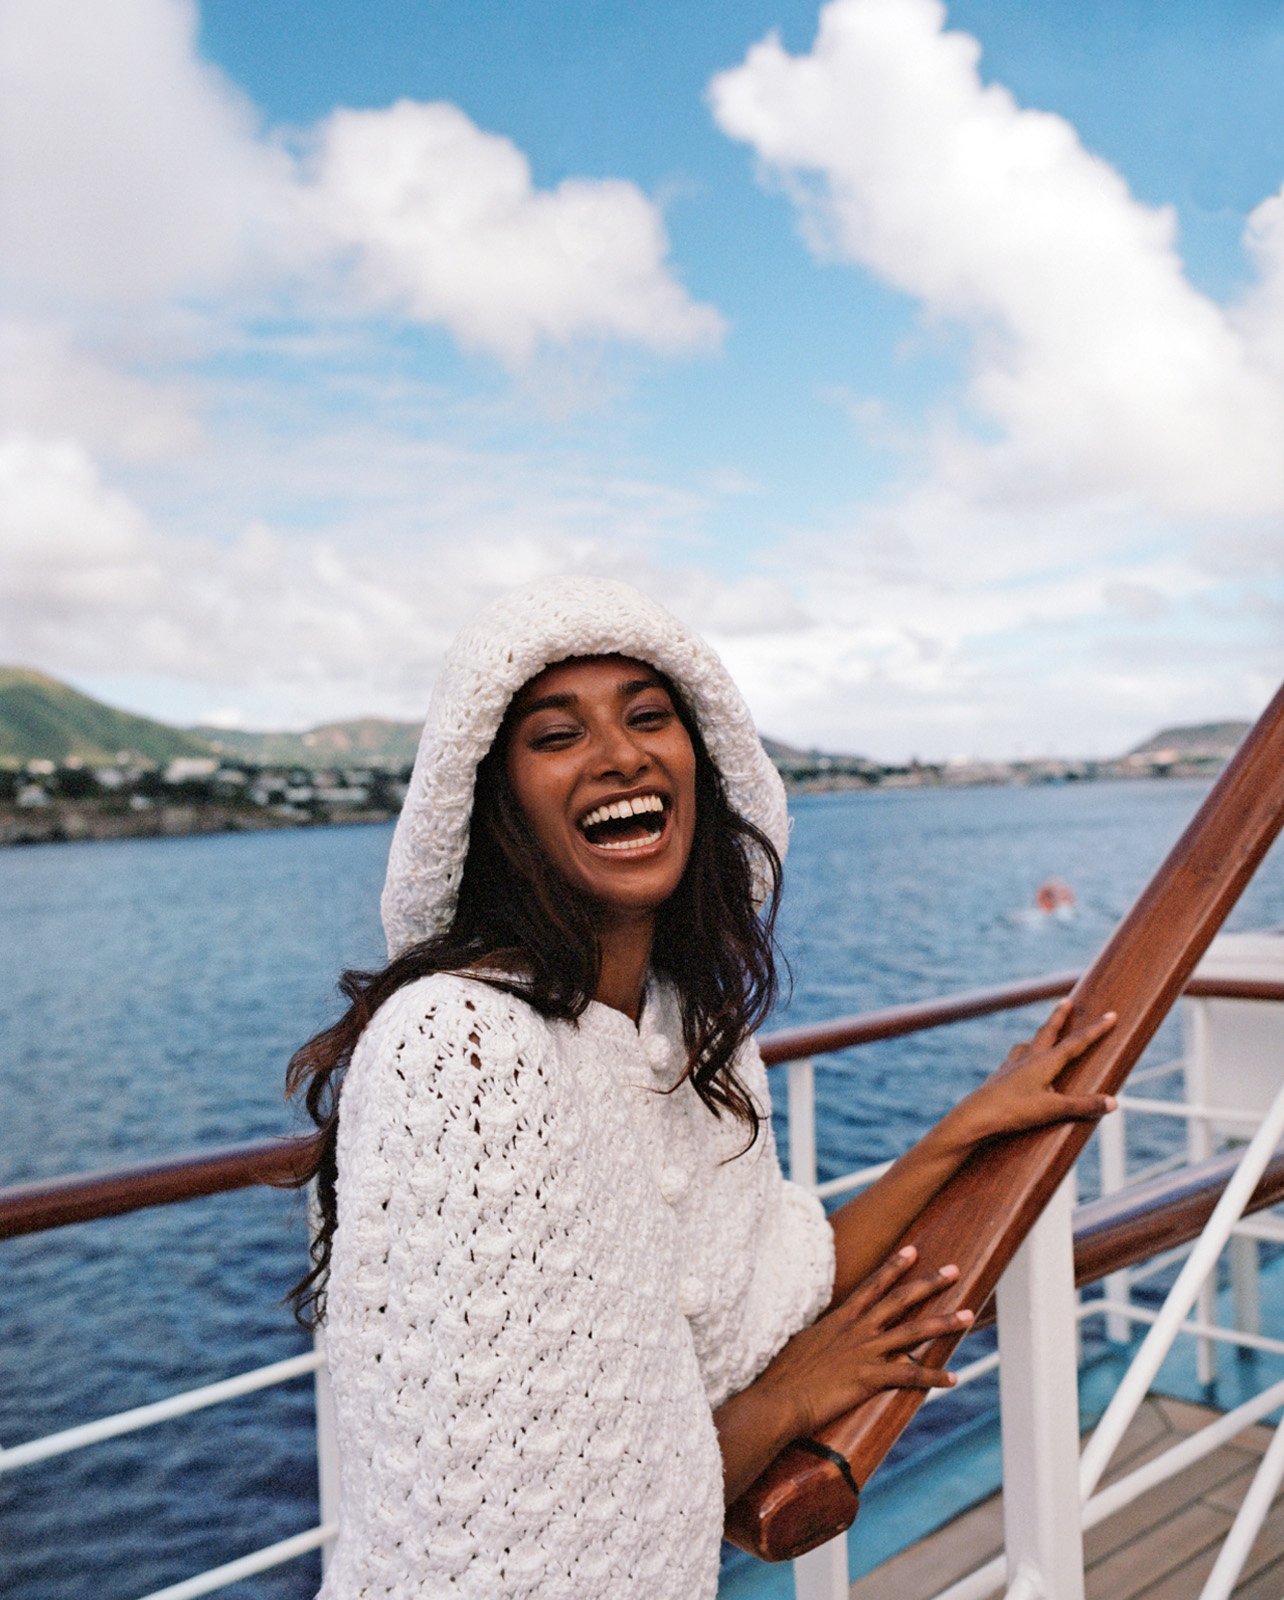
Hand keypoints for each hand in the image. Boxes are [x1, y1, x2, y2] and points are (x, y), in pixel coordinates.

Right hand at [754, 1246, 971, 1439]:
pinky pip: (909, 1374)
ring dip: (944, 1322)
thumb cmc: (784, 1375)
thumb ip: (822, 1335)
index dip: (894, 1266)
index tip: (913, 1251)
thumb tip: (825, 1333)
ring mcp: (865, 1351)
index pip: (873, 1284)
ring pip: (913, 1331)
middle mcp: (857, 1329)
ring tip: (968, 1315)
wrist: (779, 1398)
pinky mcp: (869, 1378)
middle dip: (929, 1283)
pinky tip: (954, 1378)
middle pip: (900, 1299)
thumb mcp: (804, 1343)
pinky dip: (933, 1376)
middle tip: (954, 1270)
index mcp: (841, 1319)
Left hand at [940, 998, 1116, 1154]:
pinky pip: (1014, 1060)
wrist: (975, 1116)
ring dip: (1038, 1036)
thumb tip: (1114, 1103)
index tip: (1111, 1015)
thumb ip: (1084, 1105)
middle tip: (1066, 1001)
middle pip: (1047, 1031)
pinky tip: (1017, 1063)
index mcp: (1045, 1062)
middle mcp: (1028, 1058)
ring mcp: (1011, 1066)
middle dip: (1059, 1016)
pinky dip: (1021, 1056)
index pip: (1076, 1042)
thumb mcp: (1054, 1110)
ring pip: (1027, 1044)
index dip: (1096, 1029)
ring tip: (1042, 1033)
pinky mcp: (1000, 1077)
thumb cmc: (1014, 1110)